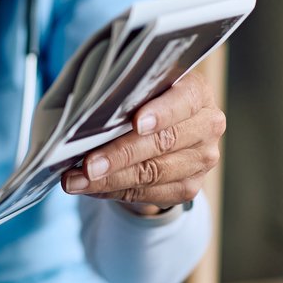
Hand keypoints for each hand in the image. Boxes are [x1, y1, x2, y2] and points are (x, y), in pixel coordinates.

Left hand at [61, 70, 225, 211]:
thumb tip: (85, 115)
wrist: (163, 129)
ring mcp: (201, 160)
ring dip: (110, 179)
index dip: (160, 113)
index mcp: (196, 93)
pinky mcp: (189, 187)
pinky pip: (148, 194)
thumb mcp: (138, 88)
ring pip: (153, 173)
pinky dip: (114, 191)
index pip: (183, 102)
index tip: (136, 123)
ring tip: (75, 180)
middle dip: (120, 155)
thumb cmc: (142, 101)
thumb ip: (123, 94)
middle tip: (88, 165)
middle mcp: (206, 126)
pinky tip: (89, 187)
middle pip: (163, 143)